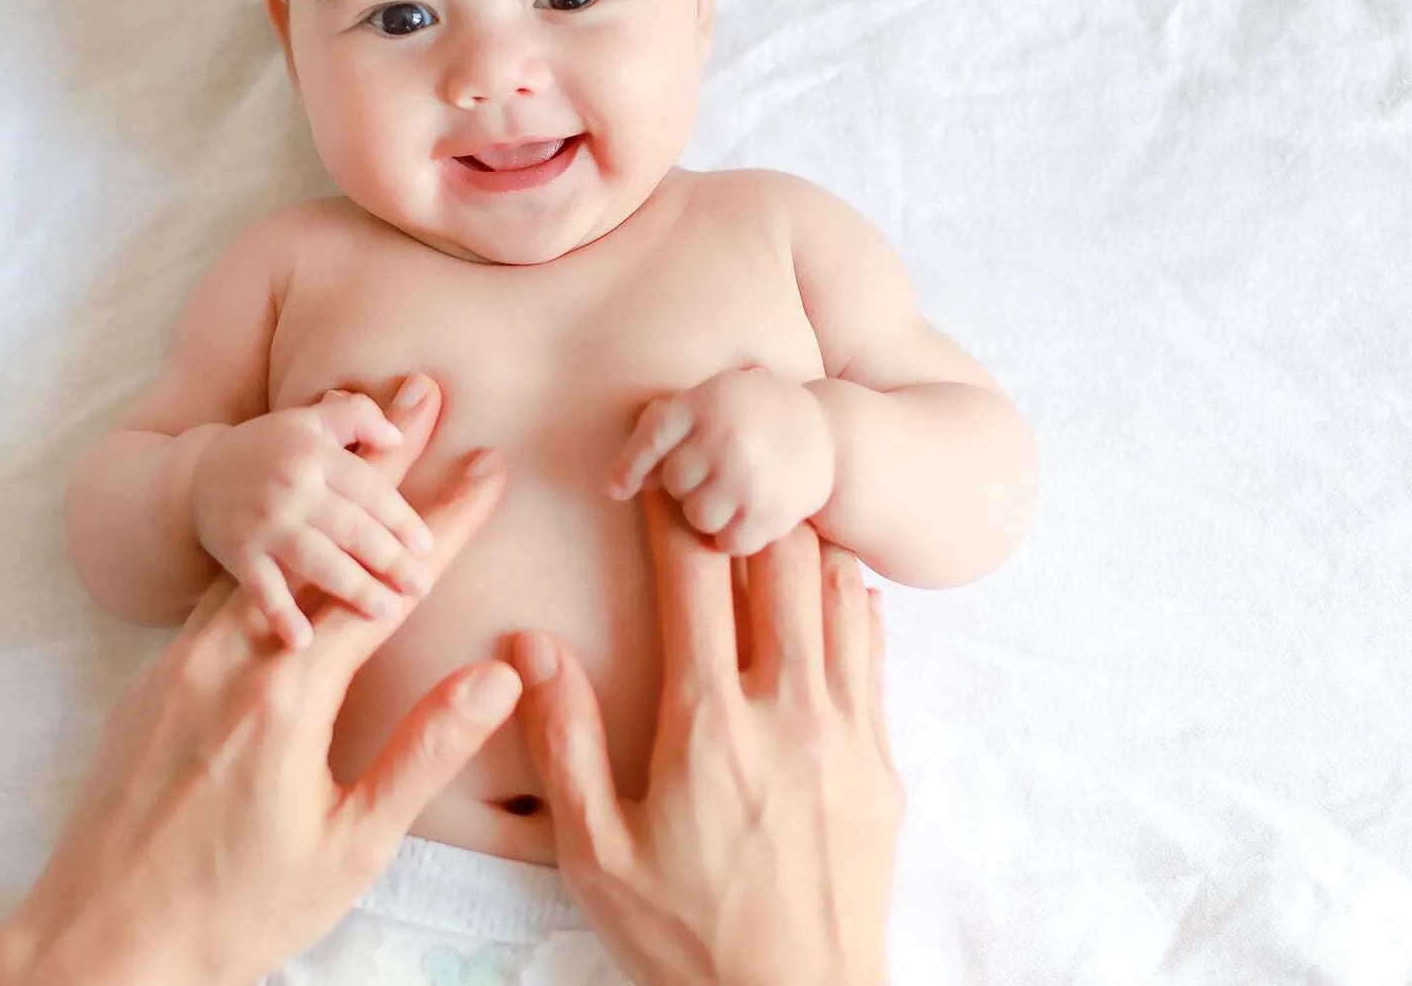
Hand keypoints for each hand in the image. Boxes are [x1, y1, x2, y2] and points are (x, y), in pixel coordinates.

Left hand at [0, 442, 518, 985]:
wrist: (94, 946)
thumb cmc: (231, 912)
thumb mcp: (351, 849)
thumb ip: (425, 753)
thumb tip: (498, 674)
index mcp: (287, 695)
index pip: (385, 584)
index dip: (444, 521)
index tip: (488, 465)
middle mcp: (229, 657)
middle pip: (319, 534)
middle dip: (381, 461)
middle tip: (421, 390)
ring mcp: (182, 662)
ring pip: (265, 548)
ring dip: (320, 489)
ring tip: (360, 436)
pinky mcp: (152, 679)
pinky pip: (221, 582)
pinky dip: (267, 538)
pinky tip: (282, 530)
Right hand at [191, 375, 442, 647]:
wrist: (198, 475)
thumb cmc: (272, 448)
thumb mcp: (313, 420)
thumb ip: (359, 417)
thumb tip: (398, 436)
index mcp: (315, 455)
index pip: (369, 489)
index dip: (399, 518)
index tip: (426, 546)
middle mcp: (291, 488)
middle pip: (350, 528)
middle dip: (388, 559)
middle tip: (421, 586)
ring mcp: (263, 523)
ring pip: (315, 560)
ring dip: (352, 588)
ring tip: (385, 611)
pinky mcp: (238, 554)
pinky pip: (261, 588)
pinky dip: (280, 614)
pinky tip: (303, 641)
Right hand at [513, 493, 901, 985]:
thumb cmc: (685, 938)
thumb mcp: (595, 853)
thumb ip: (565, 741)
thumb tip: (529, 646)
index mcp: (708, 724)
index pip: (694, 578)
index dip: (674, 512)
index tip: (658, 474)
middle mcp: (788, 709)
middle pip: (781, 561)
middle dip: (747, 506)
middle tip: (720, 478)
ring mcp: (847, 732)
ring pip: (839, 592)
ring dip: (803, 543)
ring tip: (773, 514)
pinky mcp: (882, 762)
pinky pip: (874, 648)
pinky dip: (849, 600)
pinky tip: (828, 589)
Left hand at [611, 366, 834, 555]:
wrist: (829, 431)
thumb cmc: (755, 413)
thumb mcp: (714, 397)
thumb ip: (670, 425)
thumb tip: (623, 484)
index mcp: (705, 401)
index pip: (651, 438)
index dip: (629, 466)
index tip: (616, 490)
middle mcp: (724, 438)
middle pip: (673, 483)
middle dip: (686, 483)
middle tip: (713, 472)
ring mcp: (748, 478)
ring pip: (697, 517)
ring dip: (707, 513)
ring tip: (730, 494)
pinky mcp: (771, 512)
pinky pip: (728, 543)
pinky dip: (733, 537)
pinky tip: (747, 516)